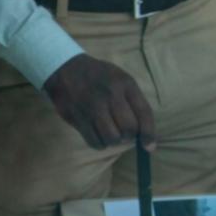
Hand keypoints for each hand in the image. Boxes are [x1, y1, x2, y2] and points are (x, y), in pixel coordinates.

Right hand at [42, 54, 156, 150]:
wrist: (66, 69)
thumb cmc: (100, 76)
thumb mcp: (122, 79)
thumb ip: (133, 101)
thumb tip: (144, 131)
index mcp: (126, 84)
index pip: (144, 112)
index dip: (149, 132)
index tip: (150, 147)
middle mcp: (111, 95)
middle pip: (128, 128)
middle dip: (130, 136)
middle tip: (125, 133)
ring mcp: (93, 107)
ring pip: (111, 137)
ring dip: (114, 141)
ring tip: (111, 133)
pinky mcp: (77, 118)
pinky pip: (94, 141)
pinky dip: (100, 144)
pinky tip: (99, 136)